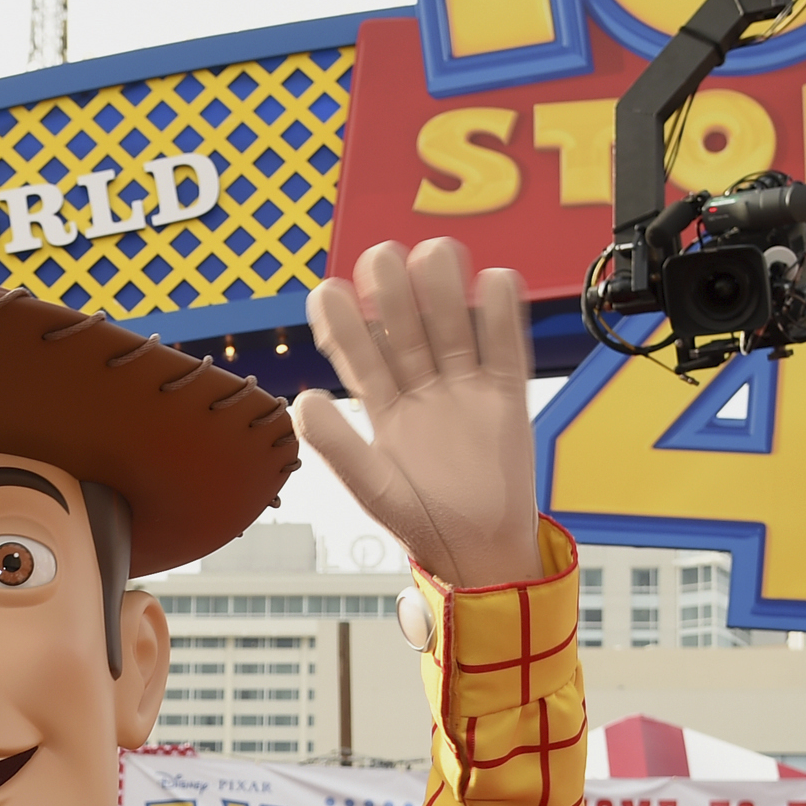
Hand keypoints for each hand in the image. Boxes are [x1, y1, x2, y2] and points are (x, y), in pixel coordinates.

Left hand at [295, 239, 543, 590]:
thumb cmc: (424, 522)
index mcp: (381, 404)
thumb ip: (338, 445)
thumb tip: (300, 399)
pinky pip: (503, 343)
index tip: (329, 292)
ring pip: (450, 320)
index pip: (356, 349)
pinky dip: (501, 310)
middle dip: (390, 288)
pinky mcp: (505, 392)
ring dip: (442, 285)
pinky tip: (493, 282)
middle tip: (382, 261)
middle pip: (402, 321)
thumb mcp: (373, 488)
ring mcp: (463, 384)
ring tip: (435, 255)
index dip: (341, 319)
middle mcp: (419, 384)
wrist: (482, 550)